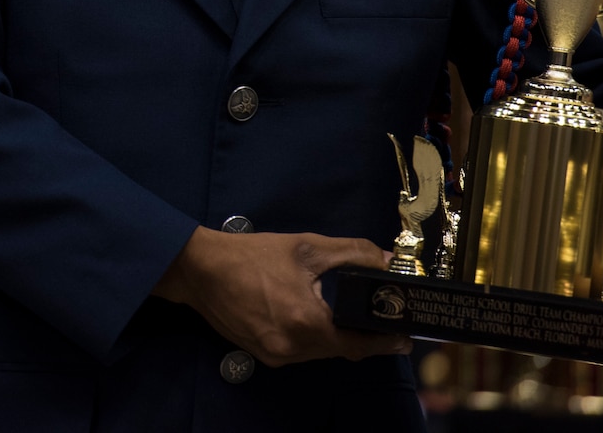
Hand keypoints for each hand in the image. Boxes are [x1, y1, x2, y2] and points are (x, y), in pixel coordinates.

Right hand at [153, 228, 411, 366]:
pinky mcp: (262, 354)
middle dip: (362, 338)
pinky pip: (299, 352)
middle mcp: (292, 348)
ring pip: (319, 352)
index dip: (384, 342)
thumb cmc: (251, 255)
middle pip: (341, 350)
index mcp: (306, 323)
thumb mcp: (305, 247)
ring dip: (336, 338)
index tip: (403, 337)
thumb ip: (350, 253)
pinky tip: (314, 319)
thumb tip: (383, 259)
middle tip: (379, 321)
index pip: (358, 344)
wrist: (200, 269)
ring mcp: (275, 355)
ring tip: (349, 318)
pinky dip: (313, 339)